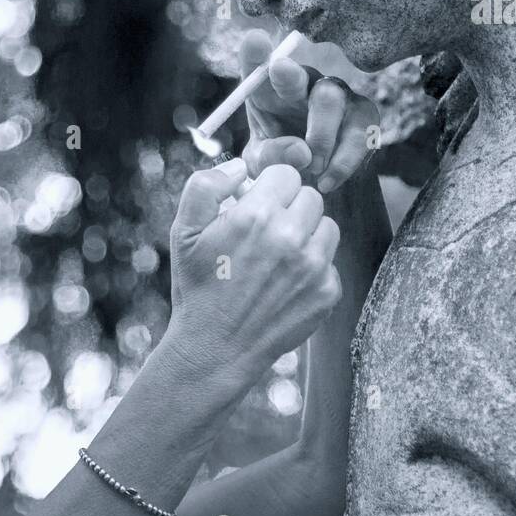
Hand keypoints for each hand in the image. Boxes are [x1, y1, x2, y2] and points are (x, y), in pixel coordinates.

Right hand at [166, 160, 340, 382]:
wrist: (215, 349)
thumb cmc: (199, 286)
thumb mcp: (184, 232)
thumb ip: (206, 186)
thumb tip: (242, 166)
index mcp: (256, 215)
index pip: (287, 174)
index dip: (270, 189)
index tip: (257, 207)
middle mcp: (290, 237)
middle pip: (311, 197)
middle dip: (291, 209)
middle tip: (267, 234)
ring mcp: (314, 266)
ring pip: (327, 226)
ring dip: (307, 236)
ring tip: (278, 258)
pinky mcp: (328, 291)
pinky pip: (331, 261)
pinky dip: (314, 269)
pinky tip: (287, 284)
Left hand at [238, 30, 380, 194]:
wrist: (320, 183)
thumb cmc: (284, 163)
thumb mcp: (264, 165)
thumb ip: (271, 157)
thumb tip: (301, 153)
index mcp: (268, 92)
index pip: (258, 68)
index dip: (256, 53)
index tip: (255, 40)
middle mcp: (302, 85)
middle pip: (296, 74)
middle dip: (288, 73)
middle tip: (281, 72)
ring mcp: (335, 95)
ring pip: (329, 100)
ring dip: (319, 138)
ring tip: (311, 168)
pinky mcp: (364, 114)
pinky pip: (357, 133)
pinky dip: (341, 162)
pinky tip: (327, 181)